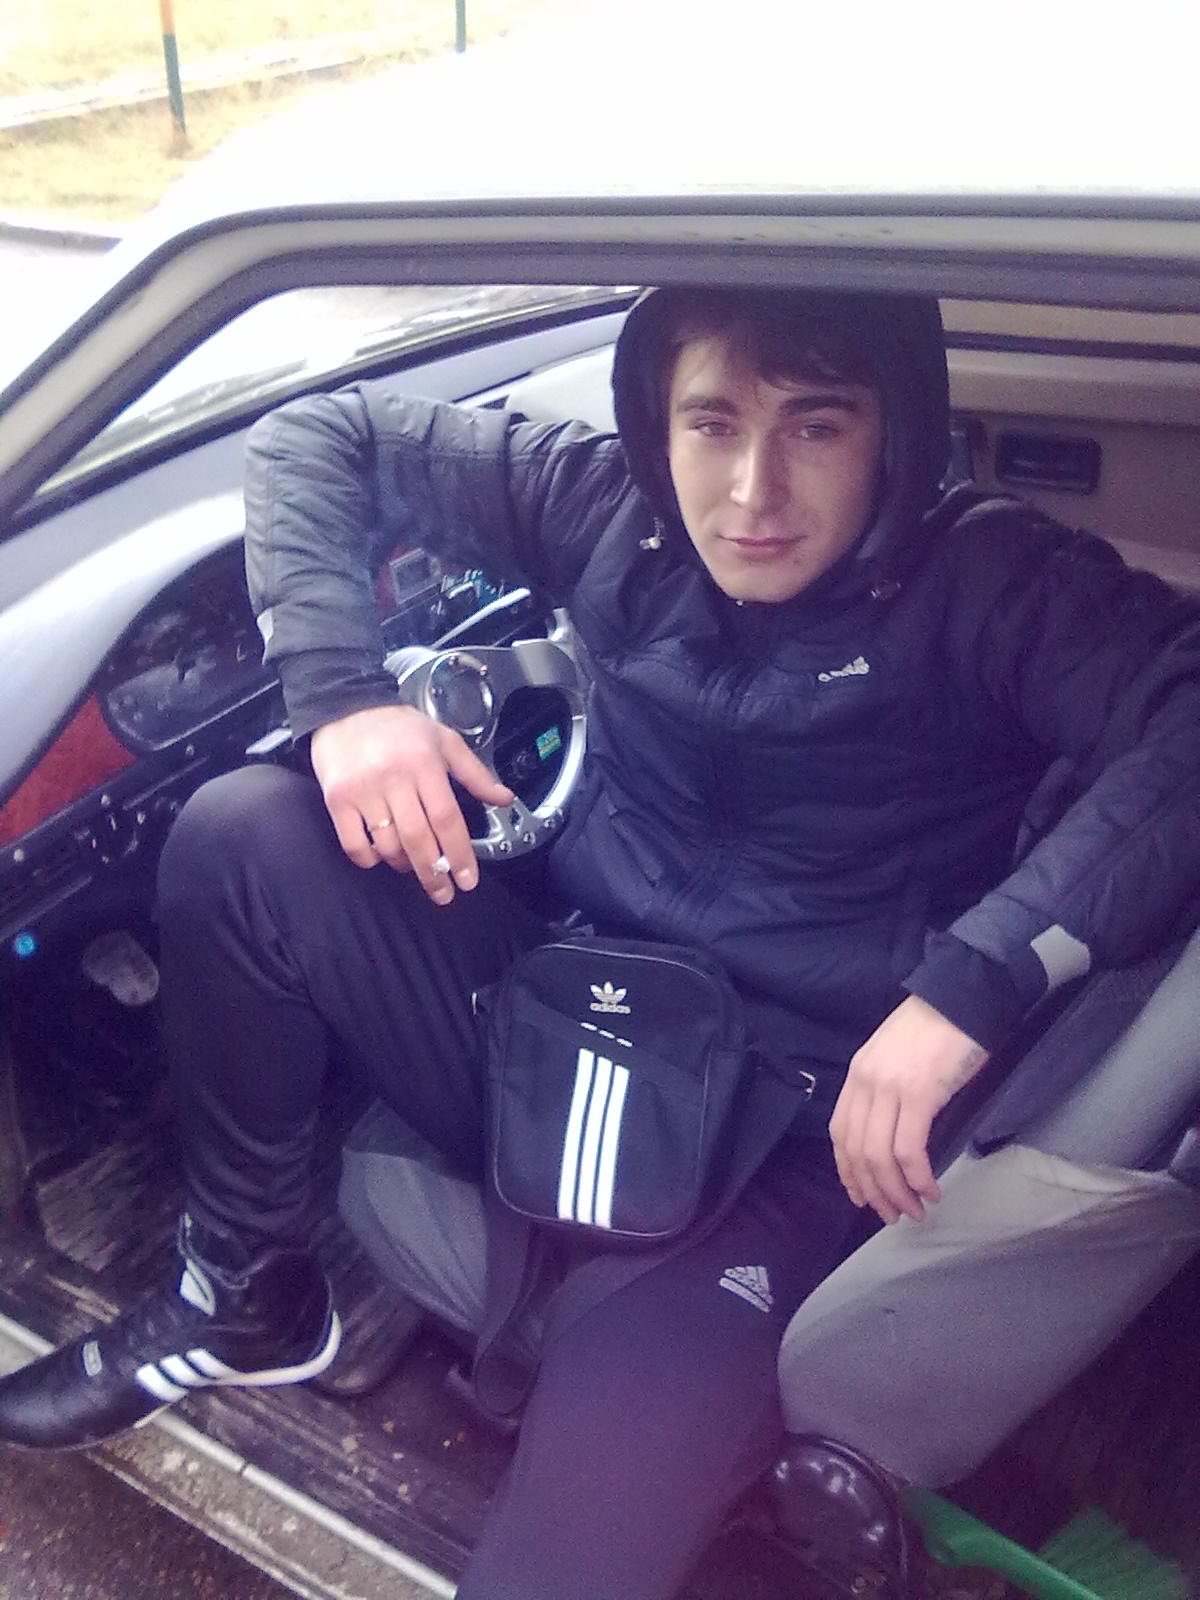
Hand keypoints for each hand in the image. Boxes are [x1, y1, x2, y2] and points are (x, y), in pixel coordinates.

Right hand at [309, 704, 513, 903]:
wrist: (345, 706)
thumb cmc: (400, 727)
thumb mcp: (444, 740)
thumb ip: (476, 773)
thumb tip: (506, 799)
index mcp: (425, 765)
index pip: (447, 819)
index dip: (460, 854)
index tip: (468, 881)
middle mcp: (394, 779)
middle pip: (419, 839)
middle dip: (435, 874)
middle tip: (444, 894)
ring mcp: (363, 791)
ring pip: (388, 845)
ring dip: (404, 864)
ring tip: (413, 865)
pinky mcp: (336, 800)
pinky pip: (354, 844)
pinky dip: (369, 859)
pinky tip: (381, 855)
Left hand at [829, 995, 987, 1223]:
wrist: (961, 997)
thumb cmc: (934, 1027)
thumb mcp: (893, 1057)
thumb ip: (884, 1091)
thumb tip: (891, 1136)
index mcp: (858, 1074)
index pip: (840, 1133)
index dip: (848, 1171)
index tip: (862, 1197)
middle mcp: (867, 1083)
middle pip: (858, 1151)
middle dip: (873, 1191)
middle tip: (892, 1215)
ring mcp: (891, 1088)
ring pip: (881, 1156)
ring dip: (897, 1192)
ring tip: (914, 1210)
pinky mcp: (920, 1094)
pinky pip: (910, 1149)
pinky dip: (918, 1177)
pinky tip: (930, 1190)